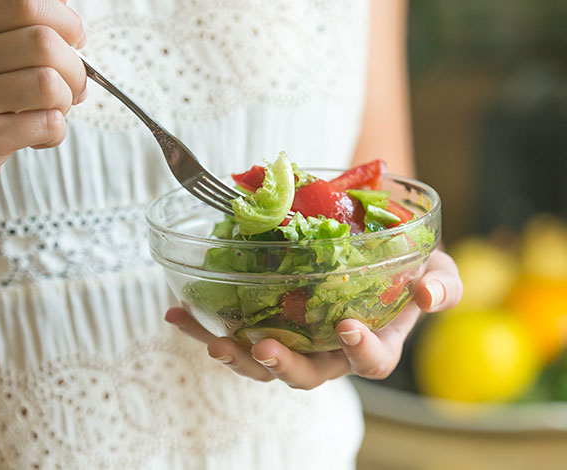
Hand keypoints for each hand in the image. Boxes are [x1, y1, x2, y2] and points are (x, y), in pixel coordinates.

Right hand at [0, 0, 86, 225]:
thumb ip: (21, 21)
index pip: (25, 1)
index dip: (65, 21)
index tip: (74, 43)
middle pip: (45, 43)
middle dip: (76, 70)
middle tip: (72, 89)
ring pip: (50, 84)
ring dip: (66, 103)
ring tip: (52, 112)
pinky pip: (47, 124)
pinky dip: (56, 133)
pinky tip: (38, 137)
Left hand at [165, 249, 461, 389]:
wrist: (371, 243)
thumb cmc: (407, 264)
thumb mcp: (435, 270)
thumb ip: (442, 285)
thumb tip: (428, 294)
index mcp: (372, 342)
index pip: (370, 362)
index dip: (360, 351)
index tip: (346, 326)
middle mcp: (329, 350)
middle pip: (306, 374)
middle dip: (283, 366)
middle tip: (264, 348)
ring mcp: (294, 338)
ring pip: (264, 362)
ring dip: (237, 355)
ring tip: (212, 341)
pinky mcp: (266, 321)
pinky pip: (234, 331)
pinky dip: (204, 327)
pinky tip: (176, 313)